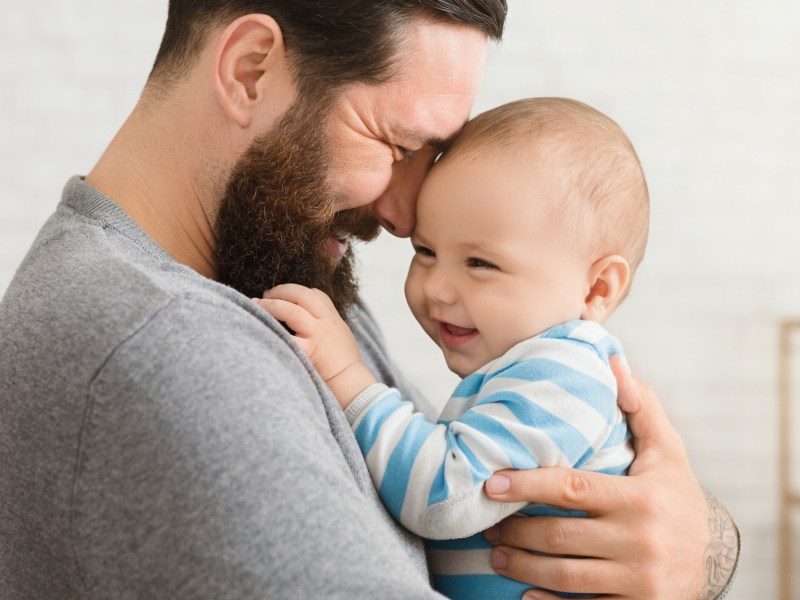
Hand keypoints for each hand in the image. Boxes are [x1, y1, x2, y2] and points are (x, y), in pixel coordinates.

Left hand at [255, 284, 375, 406]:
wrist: (351, 383)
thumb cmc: (344, 363)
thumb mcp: (341, 335)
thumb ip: (326, 323)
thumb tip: (308, 314)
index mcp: (333, 318)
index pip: (315, 294)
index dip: (296, 290)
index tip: (282, 293)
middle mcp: (325, 323)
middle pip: (301, 296)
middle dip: (281, 291)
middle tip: (265, 294)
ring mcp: (317, 336)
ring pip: (292, 311)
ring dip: (271, 305)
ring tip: (256, 303)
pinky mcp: (308, 352)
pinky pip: (286, 337)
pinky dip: (272, 330)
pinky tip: (259, 327)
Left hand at [482, 357, 738, 598]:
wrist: (715, 557)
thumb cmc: (677, 495)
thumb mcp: (667, 450)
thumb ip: (639, 406)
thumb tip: (612, 360)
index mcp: (641, 498)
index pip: (570, 489)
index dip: (526, 485)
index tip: (492, 483)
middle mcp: (640, 540)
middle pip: (559, 536)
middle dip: (515, 532)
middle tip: (486, 525)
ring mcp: (639, 580)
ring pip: (564, 576)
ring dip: (522, 567)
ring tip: (496, 555)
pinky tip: (524, 596)